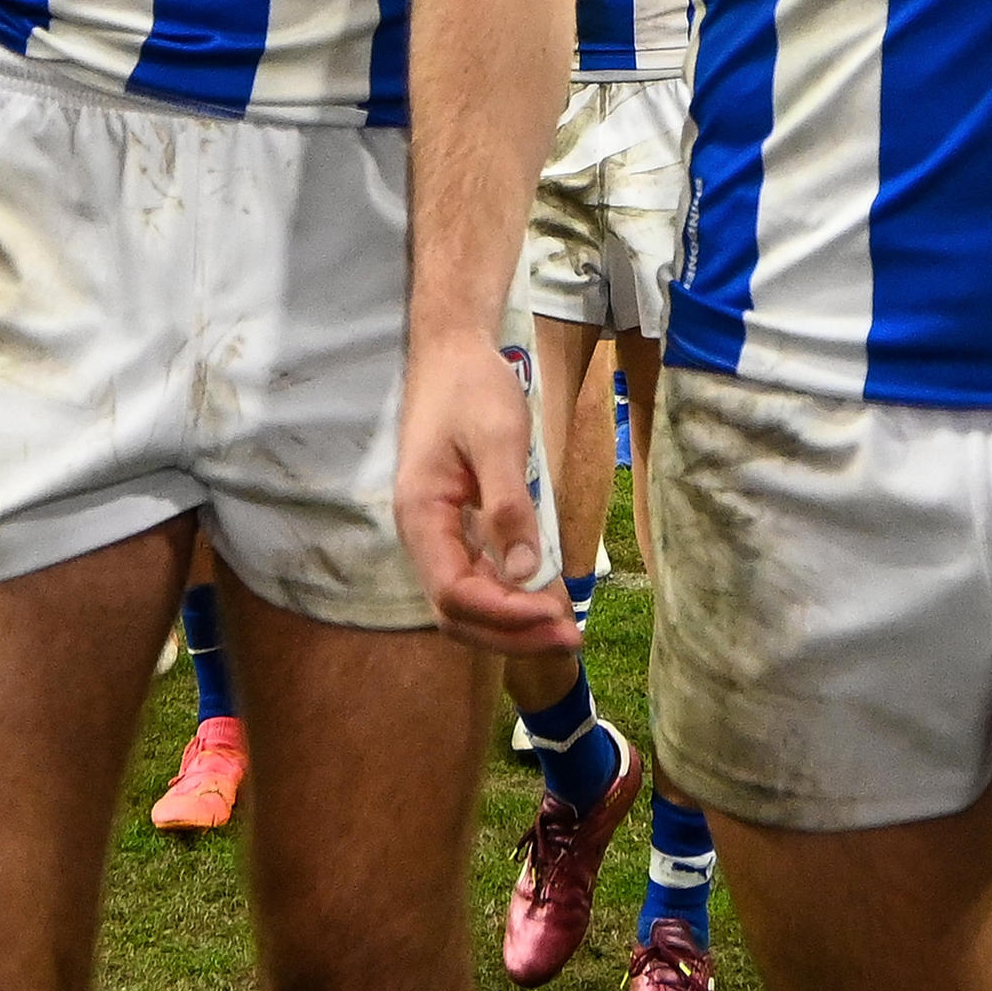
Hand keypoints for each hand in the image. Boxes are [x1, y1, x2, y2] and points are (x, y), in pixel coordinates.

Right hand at [396, 333, 578, 654]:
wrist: (453, 354)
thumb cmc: (471, 389)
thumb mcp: (497, 440)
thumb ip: (508, 506)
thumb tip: (524, 573)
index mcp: (421, 517)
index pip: (454, 593)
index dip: (505, 614)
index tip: (556, 614)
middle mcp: (422, 536)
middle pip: (457, 612)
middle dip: (512, 633)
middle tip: (571, 636)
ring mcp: (437, 535)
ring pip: (467, 602)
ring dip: (512, 623)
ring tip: (565, 627)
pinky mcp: (456, 528)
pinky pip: (478, 578)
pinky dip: (510, 597)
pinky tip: (546, 597)